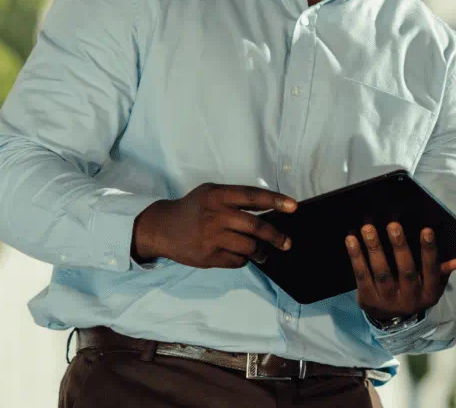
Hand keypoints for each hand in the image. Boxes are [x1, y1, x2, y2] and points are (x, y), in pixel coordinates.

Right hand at [131, 184, 296, 268]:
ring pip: (249, 246)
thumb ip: (235, 199)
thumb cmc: (192, 208)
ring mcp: (212, 237)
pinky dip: (244, 259)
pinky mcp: (209, 256)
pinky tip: (240, 255)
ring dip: (261, 251)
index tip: (293, 207)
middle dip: (275, 236)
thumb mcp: (210, 194)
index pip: (252, 196)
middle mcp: (215, 215)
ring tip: (263, 253)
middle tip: (286, 243)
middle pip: (255, 225)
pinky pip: (237, 261)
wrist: (162, 228)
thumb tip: (269, 208)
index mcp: (217, 195)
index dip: (275, 200)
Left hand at [346, 221, 455, 323]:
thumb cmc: (415, 288)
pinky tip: (351, 239)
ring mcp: (388, 301)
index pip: (432, 270)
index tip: (427, 229)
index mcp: (430, 292)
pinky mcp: (368, 300)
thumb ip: (444, 268)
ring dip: (374, 249)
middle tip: (392, 224)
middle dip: (399, 246)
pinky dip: (356, 257)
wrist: (392, 319)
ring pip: (382, 273)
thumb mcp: (432, 283)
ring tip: (368, 228)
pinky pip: (362, 276)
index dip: (430, 251)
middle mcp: (411, 300)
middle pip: (406, 271)